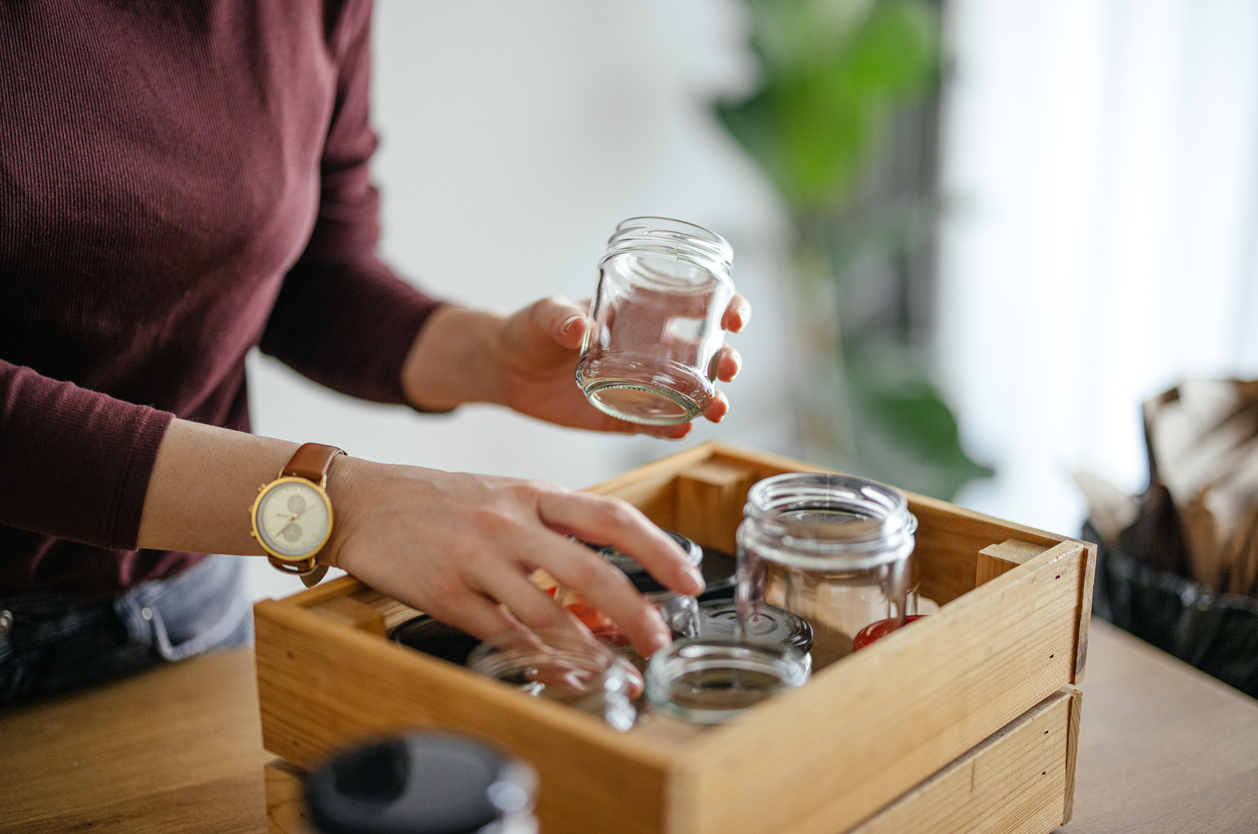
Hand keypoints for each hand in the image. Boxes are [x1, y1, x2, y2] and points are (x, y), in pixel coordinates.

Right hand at [322, 456, 705, 657]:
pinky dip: (539, 659)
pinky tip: (565, 673)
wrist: (360, 501)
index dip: (658, 548)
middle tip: (660, 640)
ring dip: (590, 649)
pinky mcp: (446, 593)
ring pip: (546, 611)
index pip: (611, 516)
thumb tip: (602, 585)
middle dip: (634, 610)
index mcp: (532, 493)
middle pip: (588, 569)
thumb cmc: (438, 500)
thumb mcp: (503, 496)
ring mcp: (476, 558)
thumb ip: (553, 532)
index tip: (689, 578)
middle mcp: (509, 522)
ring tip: (619, 670)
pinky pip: (502, 634)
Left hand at [401, 294, 750, 437]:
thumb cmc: (529, 329)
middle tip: (729, 368)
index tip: (735, 315)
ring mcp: (642, 385)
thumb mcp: (543, 315)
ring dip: (711, 399)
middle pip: (706, 354)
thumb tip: (577, 326)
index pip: (697, 305)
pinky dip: (674, 429)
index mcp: (642, 313)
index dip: (726, 306)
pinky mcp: (625, 416)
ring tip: (716, 409)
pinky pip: (658, 425)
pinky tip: (683, 431)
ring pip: (690, 393)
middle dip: (726, 360)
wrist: (507, 370)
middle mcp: (651, 349)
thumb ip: (559, 317)